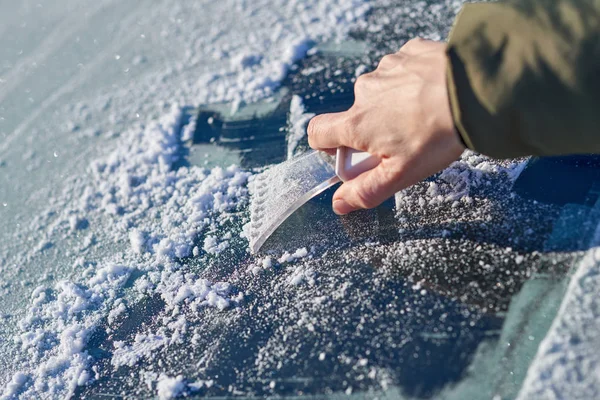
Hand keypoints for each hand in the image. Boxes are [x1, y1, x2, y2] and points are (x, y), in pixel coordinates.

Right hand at [308, 38, 463, 214]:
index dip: (328, 147)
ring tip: (426, 116)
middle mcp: (365, 92)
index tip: (352, 155)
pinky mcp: (409, 51)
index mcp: (357, 123)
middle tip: (405, 142)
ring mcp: (387, 68)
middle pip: (356, 115)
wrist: (477, 91)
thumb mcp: (401, 175)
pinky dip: (412, 82)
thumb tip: (340, 203)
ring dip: (394, 104)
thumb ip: (365, 191)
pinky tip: (433, 94)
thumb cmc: (438, 135)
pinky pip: (401, 70)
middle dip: (373, 129)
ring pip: (381, 92)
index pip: (317, 132)